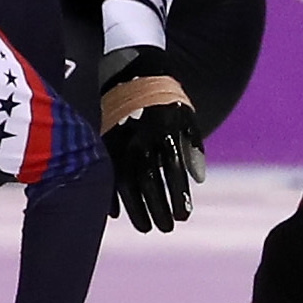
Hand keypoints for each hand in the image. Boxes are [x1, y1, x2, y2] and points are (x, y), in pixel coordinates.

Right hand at [100, 49, 205, 234]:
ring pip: (126, 183)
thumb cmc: (167, 100)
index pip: (173, 171)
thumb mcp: (186, 117)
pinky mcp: (105, 142)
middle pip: (149, 182)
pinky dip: (110, 195)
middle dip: (158, 208)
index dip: (178, 196)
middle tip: (167, 228)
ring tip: (146, 228)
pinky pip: (106, 174)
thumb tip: (198, 180)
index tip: (183, 216)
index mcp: (165, 133)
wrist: (134, 73)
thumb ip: (194, 147)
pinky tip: (115, 214)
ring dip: (136, 209)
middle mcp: (142, 139)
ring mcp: (121, 142)